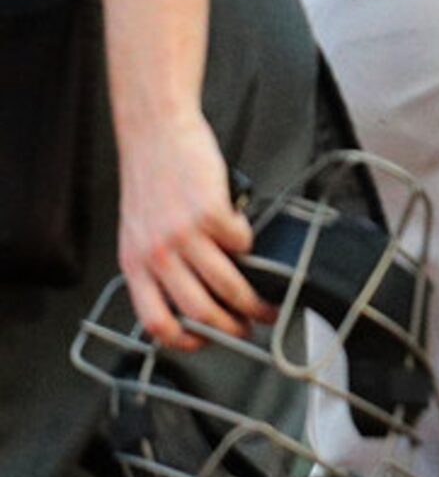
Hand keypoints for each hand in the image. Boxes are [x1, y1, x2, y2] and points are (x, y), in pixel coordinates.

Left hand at [116, 108, 267, 350]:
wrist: (156, 134)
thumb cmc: (151, 178)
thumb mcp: (141, 230)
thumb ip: (159, 263)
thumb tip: (194, 292)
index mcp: (135, 264)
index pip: (157, 321)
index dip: (186, 342)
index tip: (207, 343)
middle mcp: (157, 254)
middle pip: (200, 310)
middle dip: (232, 327)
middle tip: (249, 327)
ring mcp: (184, 234)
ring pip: (227, 283)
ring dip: (253, 298)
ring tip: (266, 300)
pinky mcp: (211, 212)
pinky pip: (241, 242)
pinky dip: (250, 244)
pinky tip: (247, 237)